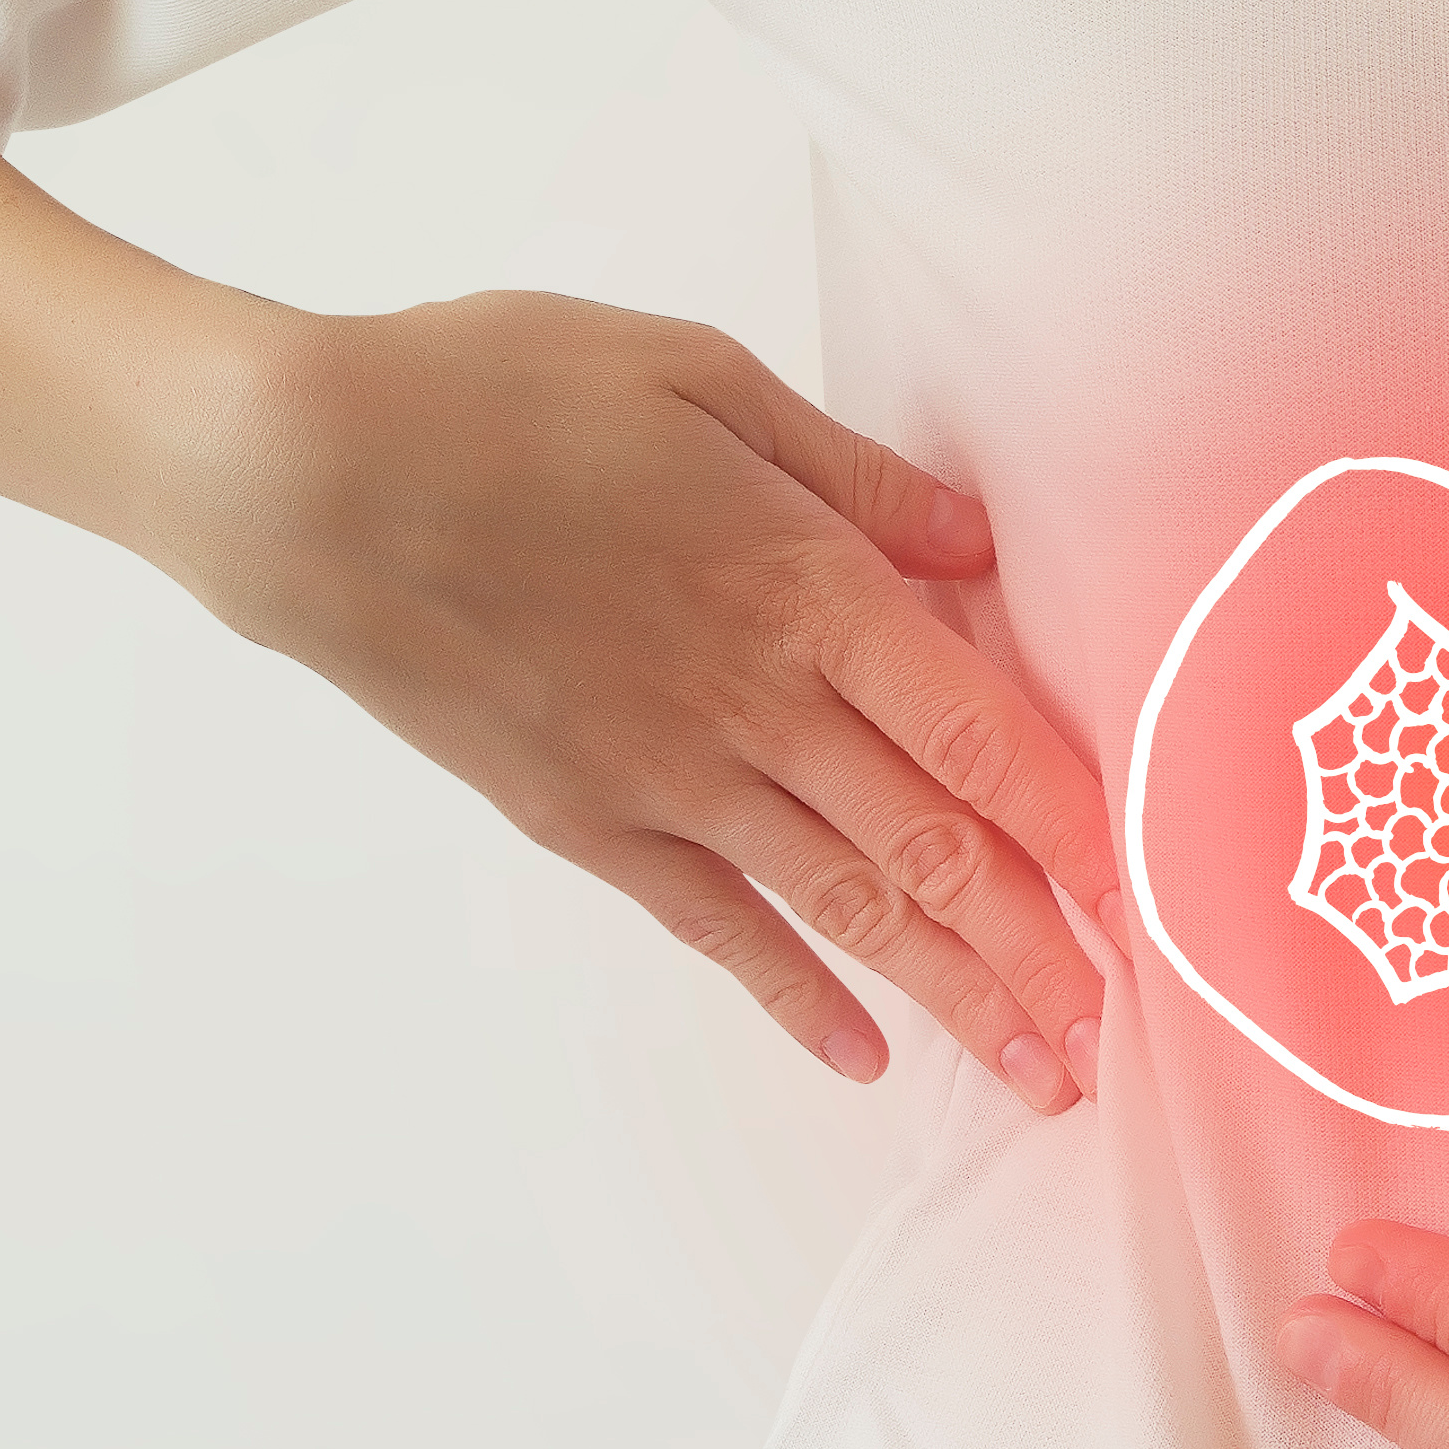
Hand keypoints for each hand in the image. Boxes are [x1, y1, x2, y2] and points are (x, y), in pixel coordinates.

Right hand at [157, 290, 1111, 1111]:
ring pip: (843, 907)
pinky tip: (860, 1055)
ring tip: (1036, 1072)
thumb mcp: (698, 375)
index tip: (1143, 888)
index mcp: (800, 582)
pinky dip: (793, 996)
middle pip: (929, 847)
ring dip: (949, 995)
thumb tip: (979, 545)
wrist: (305, 473)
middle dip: (1036, 948)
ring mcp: (664, 774)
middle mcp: (750, 701)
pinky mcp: (583, 818)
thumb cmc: (497, 391)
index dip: (1068, 820)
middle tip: (1118, 1034)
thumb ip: (853, 474)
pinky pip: (713, 927)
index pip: (976, 729)